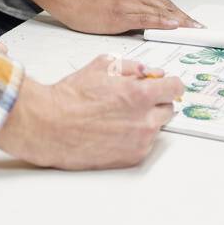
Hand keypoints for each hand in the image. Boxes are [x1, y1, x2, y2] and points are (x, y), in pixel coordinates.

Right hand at [0, 55, 182, 168]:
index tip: (165, 86)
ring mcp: (139, 142)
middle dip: (156, 102)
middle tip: (136, 101)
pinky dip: (135, 138)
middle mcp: (144, 120)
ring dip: (146, 120)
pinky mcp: (132, 158)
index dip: (168, 84)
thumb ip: (131, 67)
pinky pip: (145, 144)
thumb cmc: (70, 97)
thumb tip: (148, 72)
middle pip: (169, 109)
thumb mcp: (101, 66)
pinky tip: (115, 131)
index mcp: (139, 95)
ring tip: (119, 117)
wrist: (49, 126)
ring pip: (157, 127)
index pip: (175, 88)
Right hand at [53, 0, 200, 34]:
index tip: (193, 22)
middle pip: (166, 6)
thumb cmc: (93, 6)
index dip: (181, 13)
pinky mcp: (121, 13)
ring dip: (179, 21)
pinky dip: (161, 21)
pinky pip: (146, 18)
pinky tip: (173, 25)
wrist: (72, 2)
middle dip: (184, 18)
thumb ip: (138, 10)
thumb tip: (156, 22)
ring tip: (192, 29)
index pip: (164, 2)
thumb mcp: (120, 4)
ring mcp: (129, 1)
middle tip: (199, 27)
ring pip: (159, 11)